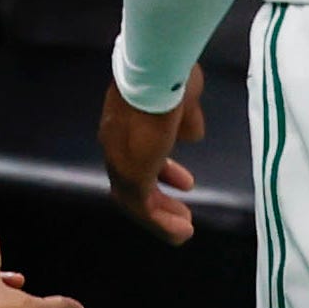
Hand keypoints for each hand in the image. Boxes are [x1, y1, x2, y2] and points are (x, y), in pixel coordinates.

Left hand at [99, 71, 202, 240]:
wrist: (155, 76)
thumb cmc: (171, 79)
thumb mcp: (184, 100)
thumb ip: (187, 119)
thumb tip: (191, 134)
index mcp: (126, 123)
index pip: (139, 153)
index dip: (162, 169)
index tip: (183, 181)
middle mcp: (116, 143)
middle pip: (134, 179)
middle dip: (159, 197)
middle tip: (181, 210)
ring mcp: (121, 161)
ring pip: (136, 198)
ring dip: (160, 215)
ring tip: (183, 227)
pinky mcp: (131, 176)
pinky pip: (143, 208)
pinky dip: (161, 223)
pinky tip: (182, 231)